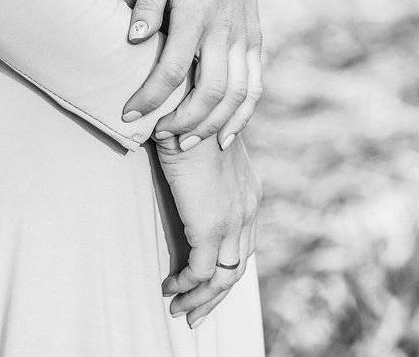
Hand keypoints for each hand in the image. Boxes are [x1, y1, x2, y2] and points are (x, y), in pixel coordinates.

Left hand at [121, 0, 263, 149]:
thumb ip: (147, 6)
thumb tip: (134, 40)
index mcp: (196, 13)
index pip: (172, 68)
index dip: (150, 97)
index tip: (128, 114)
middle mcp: (225, 29)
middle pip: (209, 91)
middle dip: (182, 121)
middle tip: (157, 134)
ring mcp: (245, 36)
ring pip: (236, 95)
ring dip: (212, 124)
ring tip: (186, 142)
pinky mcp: (256, 38)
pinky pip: (255, 85)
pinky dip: (243, 114)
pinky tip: (225, 133)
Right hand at [155, 130, 260, 328]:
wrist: (188, 107)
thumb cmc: (190, 119)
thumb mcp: (206, 149)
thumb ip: (204, 171)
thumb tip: (186, 177)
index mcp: (248, 191)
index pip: (244, 243)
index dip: (224, 267)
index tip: (205, 283)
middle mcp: (248, 209)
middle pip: (238, 266)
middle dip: (215, 294)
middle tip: (194, 312)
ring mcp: (233, 220)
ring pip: (224, 277)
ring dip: (201, 298)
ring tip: (179, 309)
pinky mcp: (210, 226)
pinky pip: (200, 271)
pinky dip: (186, 285)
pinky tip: (169, 286)